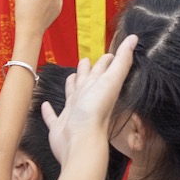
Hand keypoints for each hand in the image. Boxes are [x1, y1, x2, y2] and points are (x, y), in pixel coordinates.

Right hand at [44, 34, 137, 165]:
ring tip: (71, 77)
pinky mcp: (59, 126)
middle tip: (85, 59)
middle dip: (86, 70)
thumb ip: (122, 60)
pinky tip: (44, 105)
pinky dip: (48, 111)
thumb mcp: (111, 80)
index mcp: (98, 88)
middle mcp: (87, 99)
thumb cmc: (96, 111)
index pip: (102, 71)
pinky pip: (52, 116)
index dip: (105, 61)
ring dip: (71, 86)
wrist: (80, 141)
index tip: (108, 54)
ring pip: (72, 95)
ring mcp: (73, 113)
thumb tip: (135, 38)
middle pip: (86, 81)